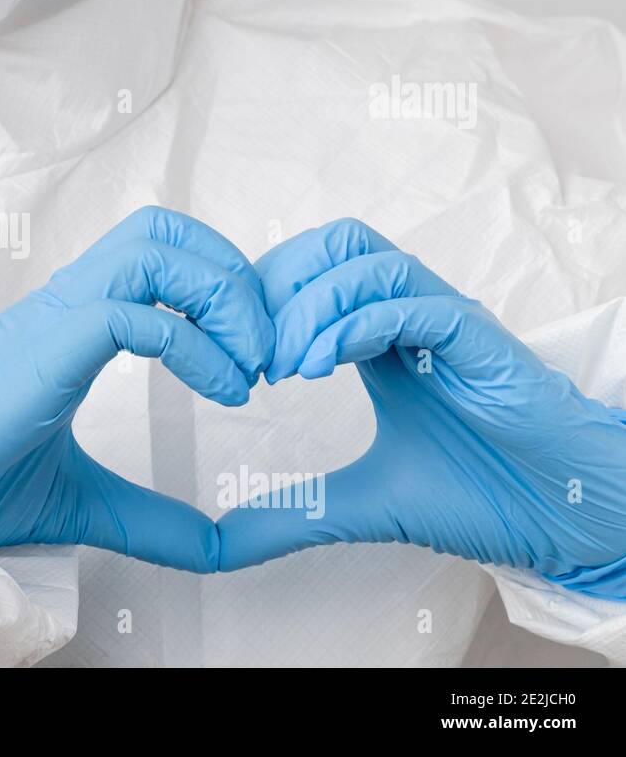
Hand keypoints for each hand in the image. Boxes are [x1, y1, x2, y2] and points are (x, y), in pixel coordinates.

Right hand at [0, 206, 273, 571]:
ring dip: (223, 298)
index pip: (158, 254)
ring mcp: (58, 317)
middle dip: (233, 274)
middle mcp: (70, 303)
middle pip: (164, 230)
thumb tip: (212, 546)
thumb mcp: (86, 500)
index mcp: (76, 322)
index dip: (219, 283)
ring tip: (250, 365)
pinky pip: (139, 315)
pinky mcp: (50, 347)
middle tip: (264, 348)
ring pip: (156, 250)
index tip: (252, 354)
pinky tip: (221, 390)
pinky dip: (197, 346)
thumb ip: (151, 517)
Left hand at [217, 218, 625, 597]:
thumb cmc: (480, 493)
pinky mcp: (481, 344)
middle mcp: (409, 315)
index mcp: (377, 337)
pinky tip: (321, 365)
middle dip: (276, 286)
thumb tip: (221, 544)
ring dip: (310, 306)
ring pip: (367, 263)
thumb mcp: (360, 504)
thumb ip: (291, 514)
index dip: (258, 299)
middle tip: (247, 352)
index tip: (226, 355)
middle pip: (331, 245)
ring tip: (282, 365)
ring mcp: (446, 322)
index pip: (308, 271)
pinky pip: (415, 304)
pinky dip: (357, 323)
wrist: (566, 519)